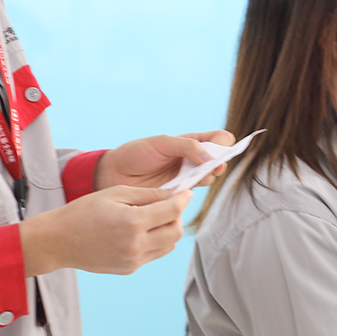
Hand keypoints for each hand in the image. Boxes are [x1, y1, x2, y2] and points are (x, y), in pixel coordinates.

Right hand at [19, 185, 189, 275]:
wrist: (58, 241)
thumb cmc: (83, 211)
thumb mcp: (115, 193)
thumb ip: (147, 194)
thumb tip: (173, 194)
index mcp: (133, 222)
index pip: (172, 210)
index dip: (183, 199)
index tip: (186, 193)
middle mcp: (136, 244)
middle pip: (176, 230)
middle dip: (177, 215)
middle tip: (168, 205)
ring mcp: (133, 260)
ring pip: (169, 245)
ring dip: (168, 230)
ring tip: (154, 218)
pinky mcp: (129, 268)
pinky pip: (154, 254)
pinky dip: (156, 241)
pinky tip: (141, 231)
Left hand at [95, 131, 235, 190]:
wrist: (112, 175)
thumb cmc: (135, 154)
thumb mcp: (161, 143)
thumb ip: (187, 146)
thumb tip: (211, 158)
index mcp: (190, 142)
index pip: (219, 139)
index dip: (224, 143)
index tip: (221, 148)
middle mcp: (192, 160)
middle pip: (219, 160)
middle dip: (220, 162)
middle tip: (212, 166)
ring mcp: (186, 178)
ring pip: (210, 177)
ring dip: (208, 176)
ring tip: (198, 175)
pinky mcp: (177, 195)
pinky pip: (194, 193)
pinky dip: (193, 190)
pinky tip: (185, 188)